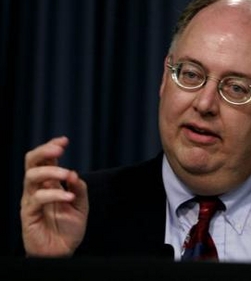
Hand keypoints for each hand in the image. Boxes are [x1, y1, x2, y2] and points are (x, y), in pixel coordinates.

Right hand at [20, 136, 88, 256]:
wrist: (62, 252)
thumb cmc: (69, 227)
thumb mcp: (81, 204)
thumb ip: (78, 188)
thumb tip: (73, 173)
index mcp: (49, 183)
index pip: (45, 159)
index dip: (52, 146)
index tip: (64, 140)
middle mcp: (38, 188)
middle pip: (32, 162)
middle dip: (44, 150)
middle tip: (60, 148)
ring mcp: (31, 200)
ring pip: (32, 176)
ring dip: (51, 171)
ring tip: (67, 175)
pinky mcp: (28, 214)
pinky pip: (37, 199)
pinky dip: (55, 194)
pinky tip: (69, 198)